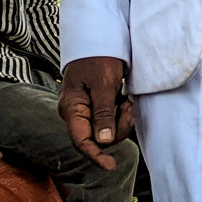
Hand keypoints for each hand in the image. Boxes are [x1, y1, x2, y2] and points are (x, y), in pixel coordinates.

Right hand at [58, 55, 132, 169]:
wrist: (99, 36)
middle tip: (130, 109)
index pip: (81, 141)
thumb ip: (103, 113)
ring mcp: (86, 108)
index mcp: (71, 108)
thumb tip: (103, 142)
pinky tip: (126, 101)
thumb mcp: (103, 84)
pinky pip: (109, 118)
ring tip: (128, 101)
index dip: (95, 156)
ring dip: (121, 120)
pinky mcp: (97, 103)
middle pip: (96, 137)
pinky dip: (120, 113)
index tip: (110, 166)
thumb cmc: (98, 57)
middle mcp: (76, 111)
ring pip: (105, 128)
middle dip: (117, 130)